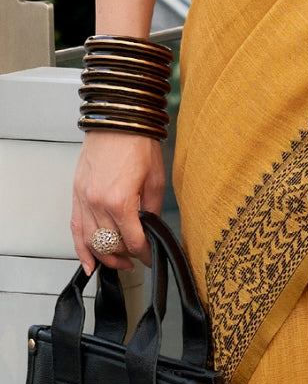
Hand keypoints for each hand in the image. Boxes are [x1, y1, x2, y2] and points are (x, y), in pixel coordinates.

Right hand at [71, 130, 165, 272]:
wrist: (117, 120)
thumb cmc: (136, 144)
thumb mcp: (155, 182)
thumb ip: (152, 212)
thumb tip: (151, 231)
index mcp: (120, 202)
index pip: (133, 242)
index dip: (144, 254)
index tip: (150, 257)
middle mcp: (98, 203)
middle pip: (111, 245)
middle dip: (125, 257)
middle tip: (135, 260)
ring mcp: (84, 199)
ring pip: (92, 241)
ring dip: (106, 256)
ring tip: (117, 262)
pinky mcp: (77, 193)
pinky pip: (76, 228)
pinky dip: (81, 248)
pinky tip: (88, 263)